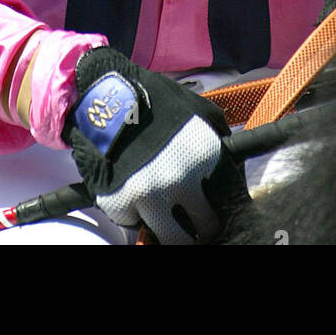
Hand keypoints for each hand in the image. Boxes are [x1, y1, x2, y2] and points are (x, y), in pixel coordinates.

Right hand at [63, 46, 248, 243]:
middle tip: (194, 219)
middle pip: (204, 228)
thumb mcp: (197, 108)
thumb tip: (231, 167)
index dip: (221, 205)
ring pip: (172, 239)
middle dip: (201, 225)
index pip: (227, 201)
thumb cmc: (152, 101)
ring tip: (166, 214)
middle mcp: (180, 180)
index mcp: (204, 156)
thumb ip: (219, 137)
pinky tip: (135, 192)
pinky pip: (136, 223)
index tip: (214, 207)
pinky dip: (137, 214)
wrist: (103, 97)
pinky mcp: (121, 204)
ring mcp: (149, 196)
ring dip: (172, 229)